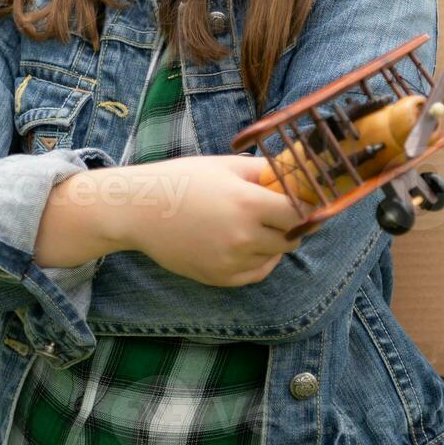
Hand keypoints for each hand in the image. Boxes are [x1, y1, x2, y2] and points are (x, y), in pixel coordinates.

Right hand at [112, 154, 306, 286]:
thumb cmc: (181, 180)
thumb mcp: (224, 166)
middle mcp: (244, 236)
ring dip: (272, 243)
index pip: (300, 213)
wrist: (138, 210)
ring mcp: (232, 261)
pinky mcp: (220, 278)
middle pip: (292, 238)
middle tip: (277, 214)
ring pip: (275, 257)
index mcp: (248, 203)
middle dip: (290, 226)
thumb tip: (295, 173)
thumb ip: (263, 170)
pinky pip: (256, 273)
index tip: (300, 202)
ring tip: (251, 226)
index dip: (305, 207)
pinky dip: (257, 261)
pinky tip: (243, 244)